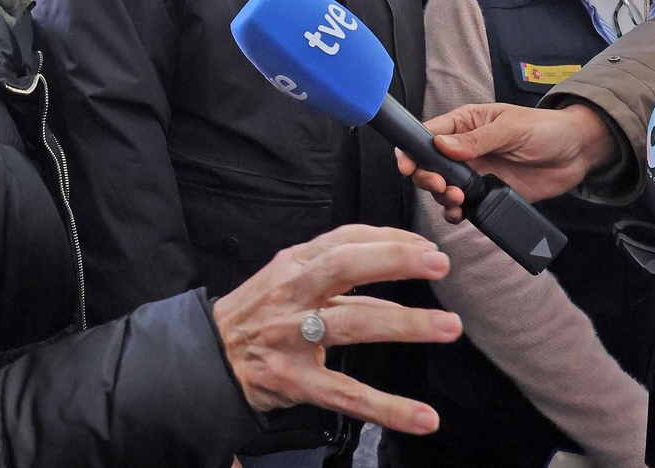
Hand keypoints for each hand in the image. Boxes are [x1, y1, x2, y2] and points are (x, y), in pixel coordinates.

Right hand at [211, 224, 461, 435]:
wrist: (206, 358)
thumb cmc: (256, 314)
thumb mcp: (285, 278)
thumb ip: (332, 271)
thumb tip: (392, 258)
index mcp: (293, 265)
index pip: (344, 239)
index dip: (388, 238)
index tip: (426, 245)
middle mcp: (293, 295)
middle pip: (345, 267)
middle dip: (395, 261)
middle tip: (440, 265)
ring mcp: (293, 337)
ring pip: (354, 325)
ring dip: (404, 324)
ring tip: (448, 327)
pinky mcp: (295, 380)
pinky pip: (347, 394)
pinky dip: (388, 407)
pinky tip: (423, 416)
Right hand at [397, 103, 616, 222]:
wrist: (577, 154)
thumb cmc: (545, 129)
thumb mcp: (511, 129)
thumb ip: (477, 139)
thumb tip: (441, 145)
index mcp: (465, 124)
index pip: (428, 134)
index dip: (413, 150)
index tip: (409, 165)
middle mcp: (464, 150)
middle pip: (429, 165)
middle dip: (427, 178)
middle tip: (440, 186)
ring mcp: (474, 174)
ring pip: (442, 189)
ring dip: (442, 197)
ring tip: (456, 199)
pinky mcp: (487, 194)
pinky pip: (463, 207)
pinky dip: (456, 213)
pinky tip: (459, 214)